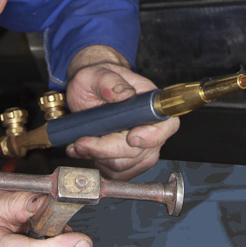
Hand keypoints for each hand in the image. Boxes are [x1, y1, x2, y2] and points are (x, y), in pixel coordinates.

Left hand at [64, 45, 179, 179]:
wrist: (88, 90)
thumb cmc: (96, 80)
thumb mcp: (96, 74)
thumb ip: (108, 81)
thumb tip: (123, 93)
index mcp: (150, 103)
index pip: (166, 125)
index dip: (152, 136)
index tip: (131, 139)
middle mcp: (150, 126)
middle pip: (141, 152)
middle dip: (108, 150)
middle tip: (82, 141)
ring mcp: (141, 145)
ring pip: (127, 165)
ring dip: (100, 159)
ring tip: (79, 144)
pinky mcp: (127, 158)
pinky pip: (119, 172)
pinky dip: (100, 165)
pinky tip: (85, 151)